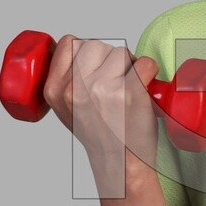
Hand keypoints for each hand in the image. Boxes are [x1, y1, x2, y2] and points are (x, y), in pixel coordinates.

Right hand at [41, 36, 162, 178]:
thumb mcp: (66, 109)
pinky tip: (144, 89)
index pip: (68, 42)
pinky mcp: (129, 93)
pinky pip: (145, 63)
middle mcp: (75, 89)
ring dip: (130, 65)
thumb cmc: (100, 135)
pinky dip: (150, 72)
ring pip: (121, 52)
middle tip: (116, 82)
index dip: (86, 50)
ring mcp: (101, 89)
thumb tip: (78, 48)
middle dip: (110, 58)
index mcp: (55, 90)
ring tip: (128, 89)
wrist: (121, 163)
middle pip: (97, 45)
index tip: (96, 65)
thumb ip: (66, 80)